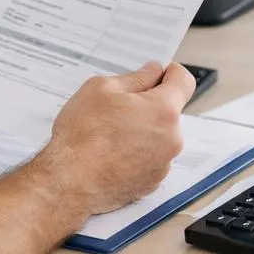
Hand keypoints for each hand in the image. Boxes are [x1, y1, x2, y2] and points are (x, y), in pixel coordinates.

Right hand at [36, 62, 192, 219]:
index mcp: (163, 110)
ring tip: (108, 133)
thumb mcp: (101, 88)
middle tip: (116, 105)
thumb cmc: (83, 135)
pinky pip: (150, 157)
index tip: (156, 73)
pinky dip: (135, 151)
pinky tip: (110, 152)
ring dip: (141, 129)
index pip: (183, 81)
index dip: (169, 72)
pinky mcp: (152, 182)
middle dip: (148, 103)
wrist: (70, 182)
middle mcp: (172, 138)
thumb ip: (134, 77)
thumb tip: (151, 72)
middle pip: (168, 110)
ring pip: (158, 135)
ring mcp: (163, 163)